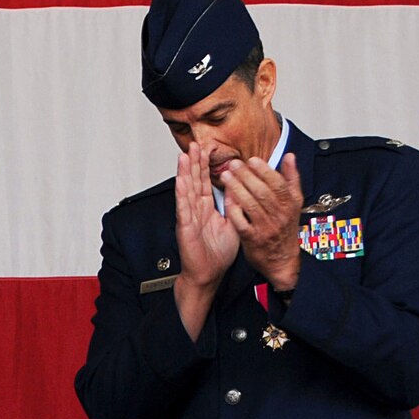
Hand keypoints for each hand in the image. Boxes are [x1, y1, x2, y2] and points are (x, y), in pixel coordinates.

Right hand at [173, 142, 240, 289]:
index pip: (205, 182)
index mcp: (207, 208)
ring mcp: (189, 217)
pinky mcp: (185, 227)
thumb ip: (233, 205)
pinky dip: (182, 193)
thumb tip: (237, 188)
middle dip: (193, 162)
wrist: (208, 274)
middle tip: (193, 144)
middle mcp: (196, 210)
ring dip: (184, 173)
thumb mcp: (232, 224)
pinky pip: (183, 207)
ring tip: (184, 155)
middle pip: (194, 181)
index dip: (205, 165)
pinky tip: (181, 181)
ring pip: (186, 190)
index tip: (206, 149)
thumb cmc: (217, 254)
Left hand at [223, 152, 304, 291]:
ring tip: (225, 176)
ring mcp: (266, 228)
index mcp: (290, 204)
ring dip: (237, 189)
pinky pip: (241, 222)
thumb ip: (291, 179)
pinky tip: (225, 198)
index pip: (278, 184)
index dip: (265, 171)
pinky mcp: (252, 240)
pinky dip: (233, 209)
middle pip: (263, 192)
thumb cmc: (284, 227)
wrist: (282, 260)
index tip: (252, 160)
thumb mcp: (294, 203)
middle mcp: (280, 215)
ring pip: (251, 205)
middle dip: (247, 176)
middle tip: (233, 164)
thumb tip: (289, 156)